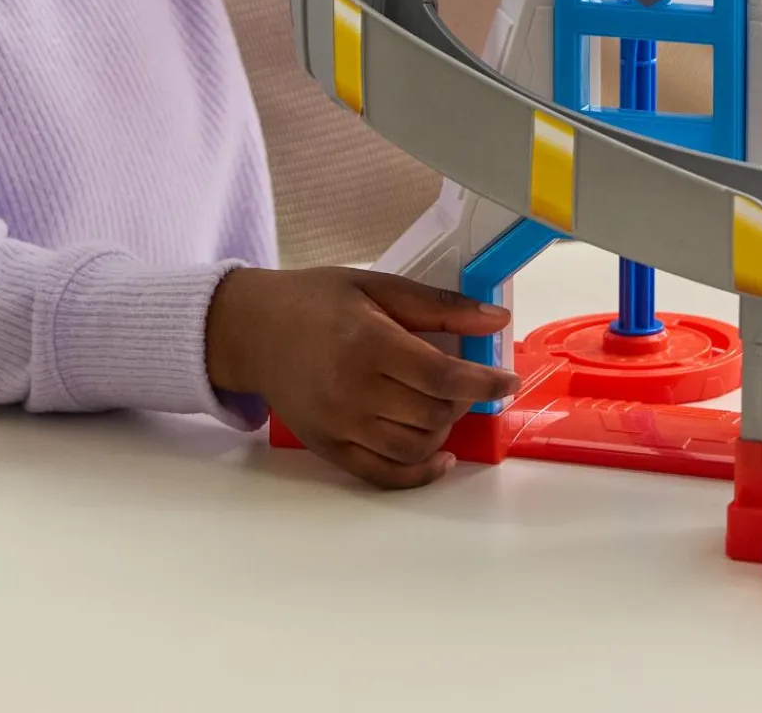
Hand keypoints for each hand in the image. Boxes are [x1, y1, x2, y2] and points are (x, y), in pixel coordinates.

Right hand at [206, 266, 520, 487]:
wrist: (253, 330)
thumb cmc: (316, 301)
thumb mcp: (377, 286)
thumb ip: (440, 306)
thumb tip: (496, 320)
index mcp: (368, 344)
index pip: (441, 376)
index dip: (483, 383)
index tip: (508, 381)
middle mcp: (353, 392)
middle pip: (431, 414)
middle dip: (463, 401)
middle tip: (467, 381)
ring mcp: (339, 425)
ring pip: (414, 448)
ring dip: (444, 432)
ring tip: (447, 406)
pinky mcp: (328, 448)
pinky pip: (382, 475)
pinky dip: (419, 473)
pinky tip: (439, 457)